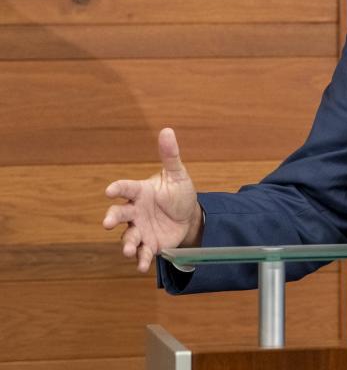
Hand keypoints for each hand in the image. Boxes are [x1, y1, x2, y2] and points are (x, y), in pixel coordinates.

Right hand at [102, 128, 202, 271]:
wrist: (189, 217)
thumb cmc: (178, 193)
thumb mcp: (177, 175)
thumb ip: (170, 155)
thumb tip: (167, 130)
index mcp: (140, 192)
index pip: (126, 188)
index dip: (117, 189)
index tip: (109, 190)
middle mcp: (135, 211)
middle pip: (119, 214)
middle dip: (112, 218)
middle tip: (107, 223)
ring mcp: (140, 229)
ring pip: (128, 237)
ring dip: (127, 244)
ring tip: (128, 251)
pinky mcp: (149, 244)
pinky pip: (143, 253)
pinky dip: (142, 260)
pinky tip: (142, 266)